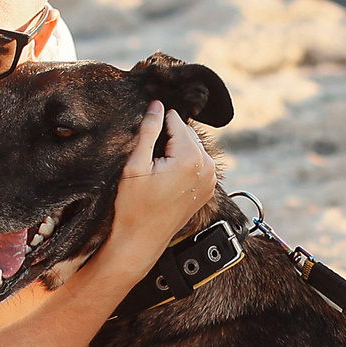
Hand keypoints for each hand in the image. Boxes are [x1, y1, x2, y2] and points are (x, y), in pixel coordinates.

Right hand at [95, 105, 217, 273]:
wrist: (141, 240)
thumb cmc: (134, 207)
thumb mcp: (135, 165)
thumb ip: (148, 131)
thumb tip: (157, 105)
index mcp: (191, 157)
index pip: (175, 120)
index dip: (155, 125)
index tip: (143, 140)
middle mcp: (208, 166)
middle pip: (185, 132)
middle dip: (167, 138)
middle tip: (148, 158)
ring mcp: (211, 179)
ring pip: (191, 147)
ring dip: (175, 150)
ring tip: (156, 169)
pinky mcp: (208, 189)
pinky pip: (196, 163)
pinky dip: (183, 164)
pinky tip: (166, 178)